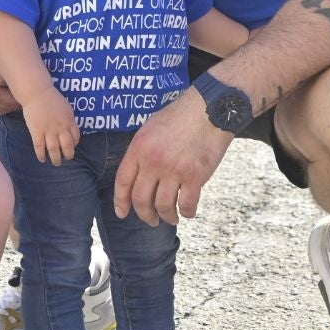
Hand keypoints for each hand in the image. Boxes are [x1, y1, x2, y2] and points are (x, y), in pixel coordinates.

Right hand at [22, 89, 78, 164]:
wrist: (37, 93)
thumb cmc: (51, 97)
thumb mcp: (65, 107)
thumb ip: (68, 118)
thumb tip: (70, 126)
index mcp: (69, 121)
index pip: (76, 136)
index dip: (75, 143)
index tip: (72, 146)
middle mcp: (61, 128)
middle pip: (67, 146)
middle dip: (68, 155)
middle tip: (67, 158)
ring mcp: (48, 131)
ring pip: (54, 149)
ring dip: (56, 158)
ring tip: (56, 163)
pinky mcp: (37, 132)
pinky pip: (39, 147)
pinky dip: (41, 155)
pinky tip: (42, 159)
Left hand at [113, 89, 233, 225]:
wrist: (208, 109)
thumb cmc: (180, 116)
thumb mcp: (150, 128)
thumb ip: (142, 151)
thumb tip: (137, 174)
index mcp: (139, 148)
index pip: (123, 181)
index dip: (121, 201)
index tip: (122, 212)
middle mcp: (153, 161)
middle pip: (141, 199)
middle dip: (145, 214)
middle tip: (150, 220)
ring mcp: (174, 170)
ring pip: (163, 206)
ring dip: (166, 217)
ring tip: (170, 218)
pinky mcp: (195, 176)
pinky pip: (186, 204)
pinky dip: (187, 212)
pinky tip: (188, 212)